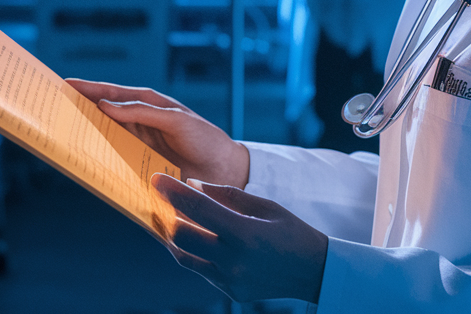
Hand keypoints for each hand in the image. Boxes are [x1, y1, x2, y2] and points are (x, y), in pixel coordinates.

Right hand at [65, 79, 249, 187]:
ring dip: (83, 132)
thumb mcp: (177, 121)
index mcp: (149, 104)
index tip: (64, 83)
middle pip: (102, 113)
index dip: (89, 88)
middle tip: (50, 106)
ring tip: (58, 131)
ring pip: (103, 135)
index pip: (113, 93)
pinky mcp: (138, 164)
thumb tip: (105, 104)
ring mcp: (137, 143)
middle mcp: (139, 122)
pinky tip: (81, 159)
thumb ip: (143, 112)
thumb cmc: (205, 139)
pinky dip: (96, 156)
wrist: (224, 170)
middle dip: (78, 108)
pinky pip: (112, 158)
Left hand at [152, 174, 328, 301]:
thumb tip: (194, 185)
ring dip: (174, 237)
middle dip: (167, 216)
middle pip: (181, 236)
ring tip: (172, 220)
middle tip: (163, 202)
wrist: (314, 271)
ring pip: (185, 257)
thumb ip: (228, 195)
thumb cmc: (292, 232)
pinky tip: (199, 240)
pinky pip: (202, 270)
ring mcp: (230, 279)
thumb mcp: (266, 206)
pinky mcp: (229, 291)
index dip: (173, 192)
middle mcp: (234, 260)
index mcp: (246, 234)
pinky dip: (196, 253)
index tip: (156, 180)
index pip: (198, 209)